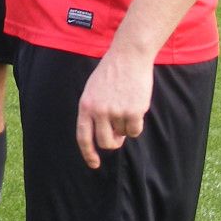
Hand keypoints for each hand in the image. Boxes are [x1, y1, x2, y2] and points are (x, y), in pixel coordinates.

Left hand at [75, 51, 154, 168]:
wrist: (128, 56)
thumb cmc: (111, 72)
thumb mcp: (93, 90)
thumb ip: (94, 112)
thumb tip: (103, 137)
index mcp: (85, 105)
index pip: (83, 136)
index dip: (88, 153)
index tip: (94, 164)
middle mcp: (99, 111)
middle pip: (105, 142)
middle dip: (113, 142)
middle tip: (119, 135)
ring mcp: (116, 112)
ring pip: (123, 135)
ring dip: (126, 126)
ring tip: (126, 104)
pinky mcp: (133, 111)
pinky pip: (135, 130)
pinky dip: (136, 124)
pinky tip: (136, 107)